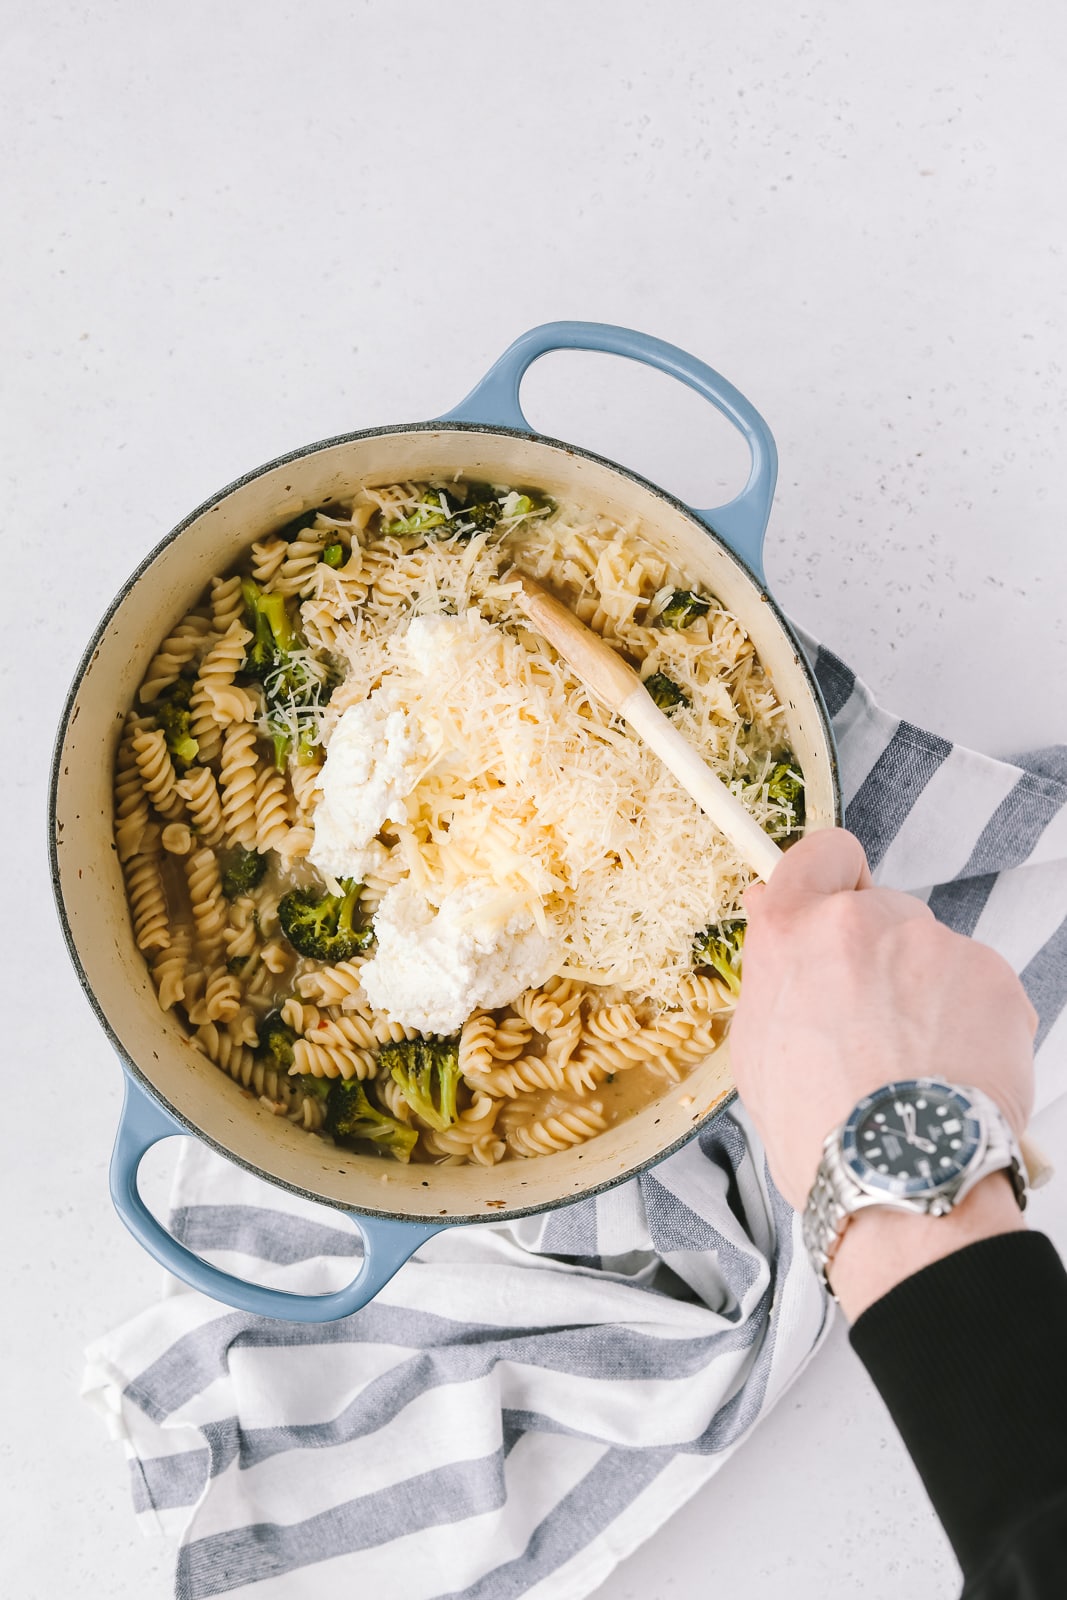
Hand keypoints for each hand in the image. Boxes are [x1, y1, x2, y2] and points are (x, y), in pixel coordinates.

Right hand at [729, 829, 1036, 1215]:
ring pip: (931, 956)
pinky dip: (971, 1023)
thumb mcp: (756, 1045)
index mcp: (794, 931)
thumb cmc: (818, 1127)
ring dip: (927, 994)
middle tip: (873, 1027)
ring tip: (914, 1065)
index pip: (820, 853)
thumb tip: (773, 909)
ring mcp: (932, 944)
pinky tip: (951, 1072)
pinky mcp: (991, 975)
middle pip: (881, 913)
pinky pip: (979, 988)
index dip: (831, 874)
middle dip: (881, 957)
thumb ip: (773, 967)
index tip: (837, 900)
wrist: (898, 1173)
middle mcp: (860, 922)